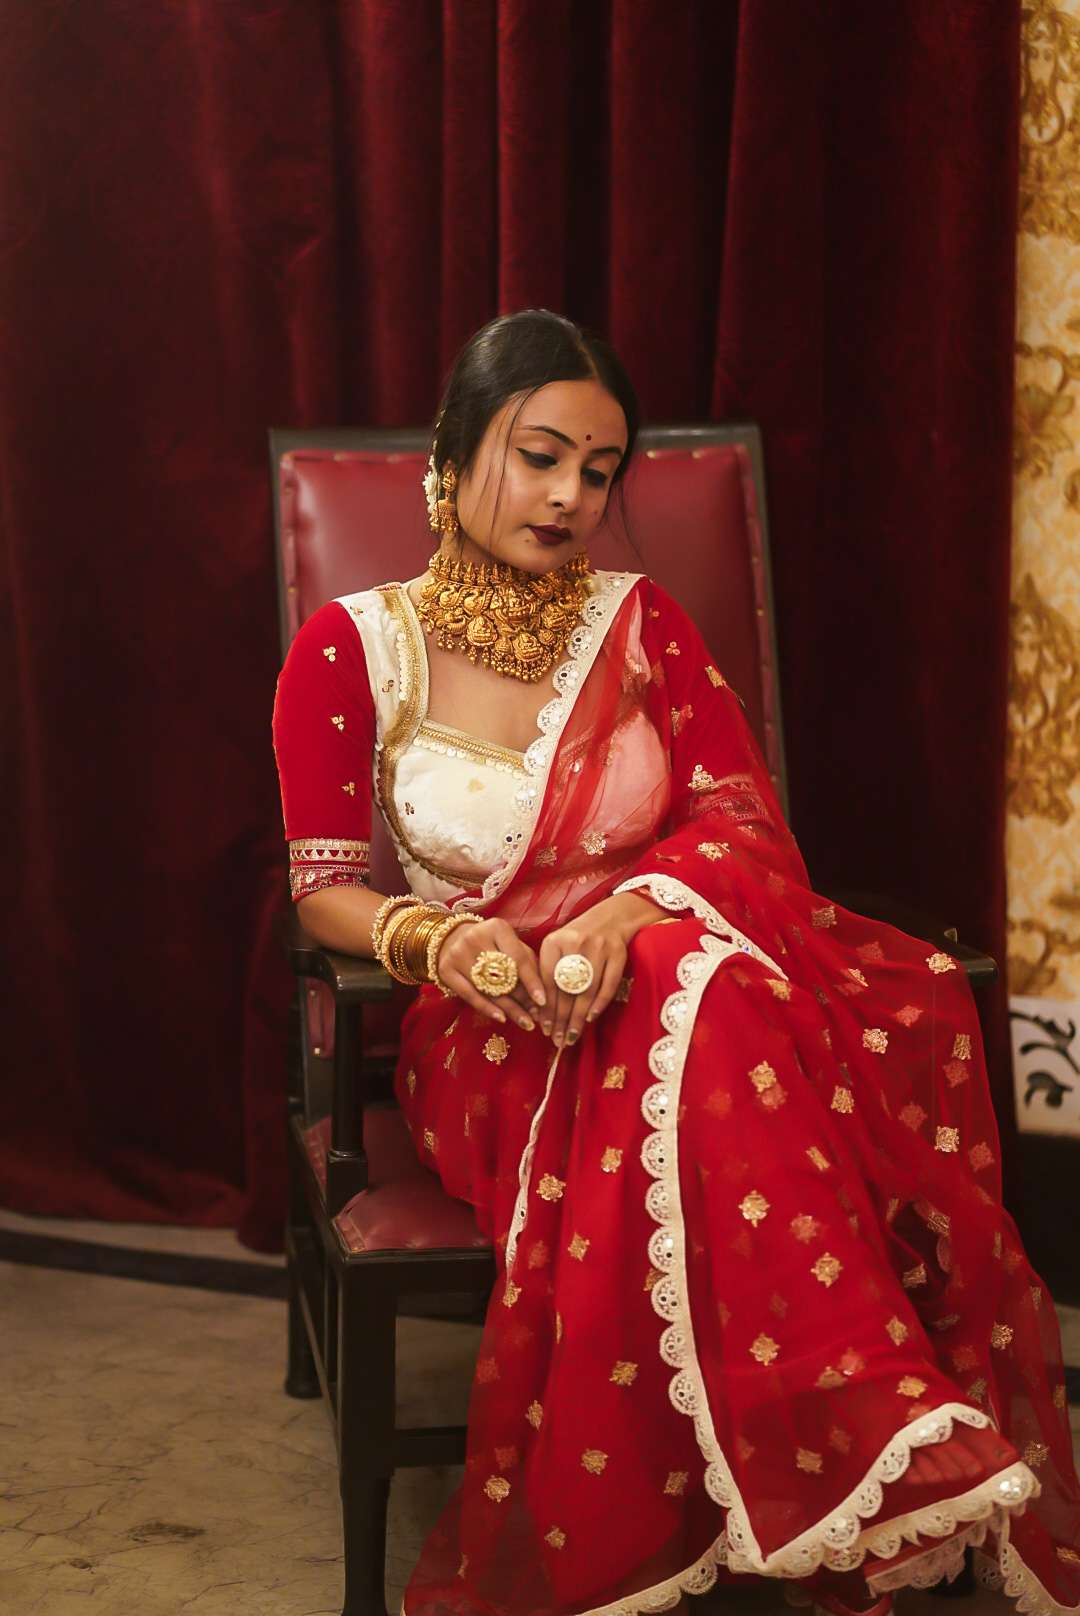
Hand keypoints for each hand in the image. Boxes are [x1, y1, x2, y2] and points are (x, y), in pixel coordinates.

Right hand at [435, 916, 545, 1030]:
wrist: (452, 937)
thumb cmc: (492, 943)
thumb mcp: (511, 945)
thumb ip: (527, 965)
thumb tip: (542, 998)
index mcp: (496, 928)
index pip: (518, 959)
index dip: (532, 982)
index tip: (544, 1002)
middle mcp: (475, 937)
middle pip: (503, 976)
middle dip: (522, 1000)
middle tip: (537, 1017)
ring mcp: (458, 954)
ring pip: (488, 988)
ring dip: (509, 1009)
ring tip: (525, 1022)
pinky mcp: (445, 969)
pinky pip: (470, 995)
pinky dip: (487, 1008)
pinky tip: (502, 1018)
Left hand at [537, 892, 666, 1047]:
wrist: (610, 918)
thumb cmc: (577, 940)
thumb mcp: (558, 949)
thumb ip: (548, 974)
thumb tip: (540, 1013)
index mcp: (553, 942)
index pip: (547, 981)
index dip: (546, 1008)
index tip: (544, 1028)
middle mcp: (575, 943)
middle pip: (566, 989)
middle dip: (561, 1018)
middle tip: (557, 1040)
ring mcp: (599, 947)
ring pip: (586, 990)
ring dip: (578, 1017)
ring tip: (571, 1036)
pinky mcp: (618, 953)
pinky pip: (608, 985)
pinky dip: (599, 1004)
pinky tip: (589, 1019)